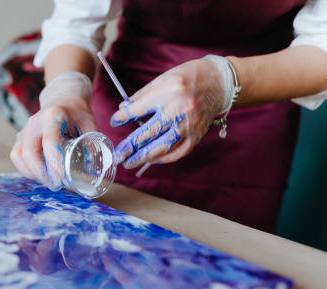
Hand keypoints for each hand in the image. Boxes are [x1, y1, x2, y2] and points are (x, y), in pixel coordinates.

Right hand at [10, 72, 97, 189]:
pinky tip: (38, 175)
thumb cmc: (77, 111)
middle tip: (56, 185)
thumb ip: (92, 143)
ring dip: (32, 173)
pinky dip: (25, 169)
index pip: (49, 141)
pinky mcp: (21, 137)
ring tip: (48, 181)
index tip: (61, 177)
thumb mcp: (89, 122)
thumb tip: (93, 168)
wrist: (61, 97)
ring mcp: (25, 130)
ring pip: (19, 156)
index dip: (54, 161)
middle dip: (42, 173)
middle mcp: (35, 122)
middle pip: (30, 152)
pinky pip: (17, 156)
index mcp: (53, 116)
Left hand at [110, 56, 232, 168]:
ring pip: (162, 147)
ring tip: (129, 162)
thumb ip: (143, 96)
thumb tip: (123, 112)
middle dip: (130, 146)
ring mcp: (189, 125)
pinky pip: (178, 152)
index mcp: (169, 91)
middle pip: (149, 133)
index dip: (123, 117)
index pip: (139, 109)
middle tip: (117, 155)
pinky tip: (151, 160)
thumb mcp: (163, 79)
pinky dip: (163, 158)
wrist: (220, 83)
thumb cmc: (188, 78)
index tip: (115, 122)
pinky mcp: (197, 135)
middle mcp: (179, 110)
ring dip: (143, 157)